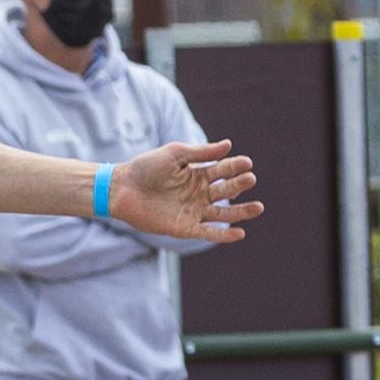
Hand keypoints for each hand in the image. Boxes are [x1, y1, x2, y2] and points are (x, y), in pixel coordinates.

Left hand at [110, 140, 263, 240]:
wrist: (121, 189)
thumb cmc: (145, 168)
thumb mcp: (174, 155)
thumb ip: (201, 153)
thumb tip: (229, 144)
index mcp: (198, 174)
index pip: (223, 171)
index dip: (235, 167)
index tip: (246, 163)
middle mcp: (199, 193)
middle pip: (226, 191)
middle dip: (239, 185)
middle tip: (250, 179)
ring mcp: (193, 211)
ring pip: (223, 213)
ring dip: (241, 212)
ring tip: (258, 208)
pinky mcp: (184, 227)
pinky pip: (207, 232)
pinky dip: (223, 234)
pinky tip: (240, 233)